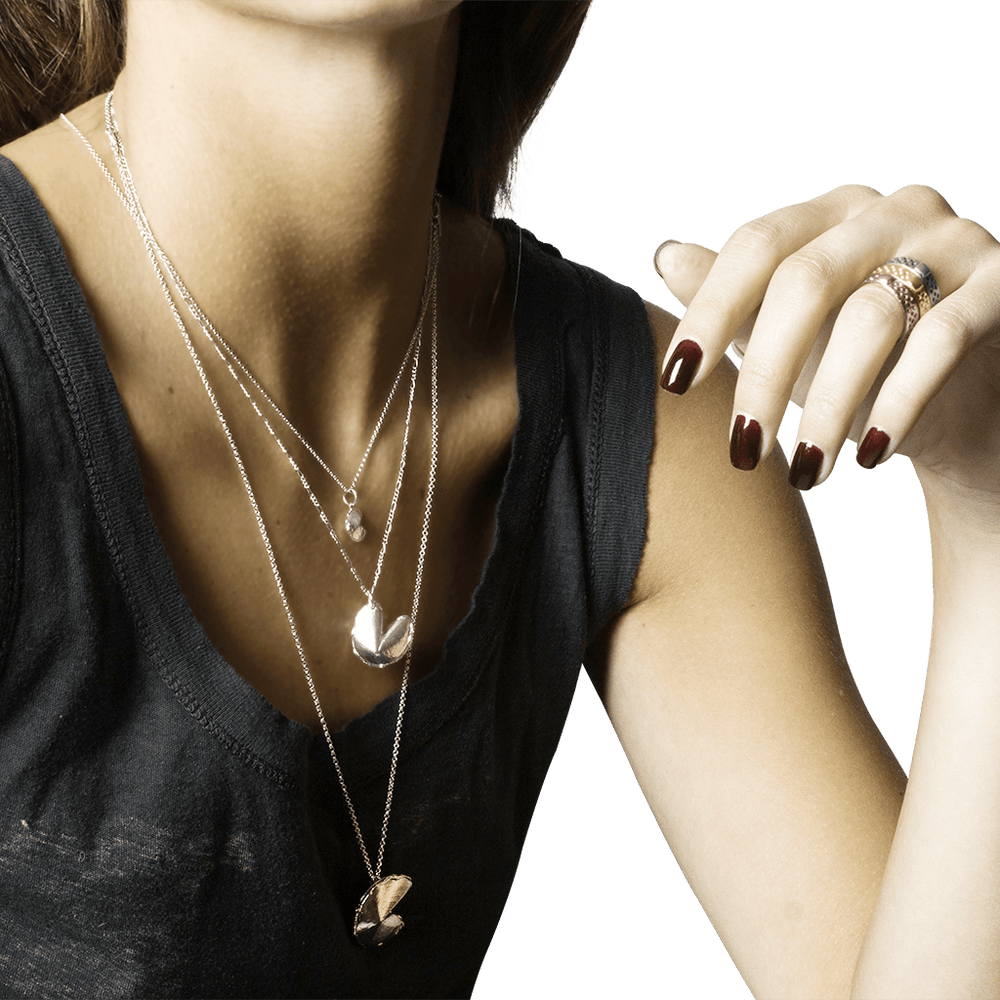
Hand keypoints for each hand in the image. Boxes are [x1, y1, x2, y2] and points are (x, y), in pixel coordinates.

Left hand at [652, 183, 999, 519]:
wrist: (962, 402)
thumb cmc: (861, 364)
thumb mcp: (791, 337)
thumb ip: (737, 300)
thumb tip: (667, 255)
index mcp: (829, 214)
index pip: (756, 245)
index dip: (710, 311)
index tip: (675, 382)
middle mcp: (890, 210)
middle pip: (805, 281)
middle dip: (764, 375)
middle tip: (742, 450)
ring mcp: (953, 240)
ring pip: (871, 318)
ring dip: (827, 406)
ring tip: (806, 472)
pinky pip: (941, 340)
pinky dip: (897, 405)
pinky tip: (868, 456)